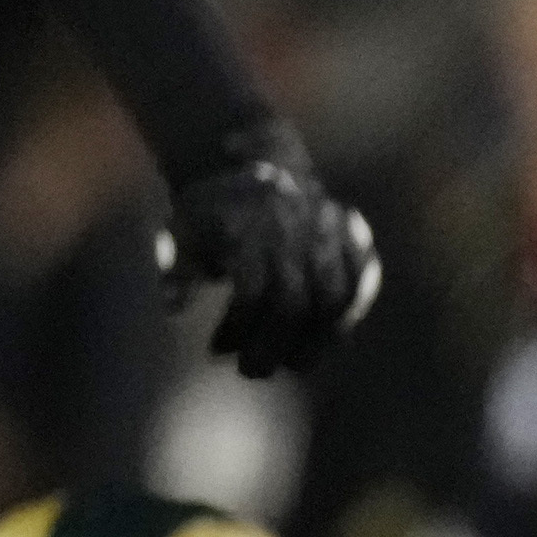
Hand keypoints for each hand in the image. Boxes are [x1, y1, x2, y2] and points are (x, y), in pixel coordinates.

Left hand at [158, 127, 380, 378]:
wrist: (260, 165)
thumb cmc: (214, 213)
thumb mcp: (180, 233)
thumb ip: (176, 270)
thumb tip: (172, 308)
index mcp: (249, 228)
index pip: (251, 292)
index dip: (236, 329)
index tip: (217, 350)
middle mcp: (294, 229)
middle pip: (293, 303)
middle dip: (273, 346)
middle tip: (253, 371)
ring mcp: (329, 231)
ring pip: (334, 297)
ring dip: (317, 341)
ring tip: (296, 365)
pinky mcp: (356, 235)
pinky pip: (364, 280)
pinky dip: (349, 314)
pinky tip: (329, 339)